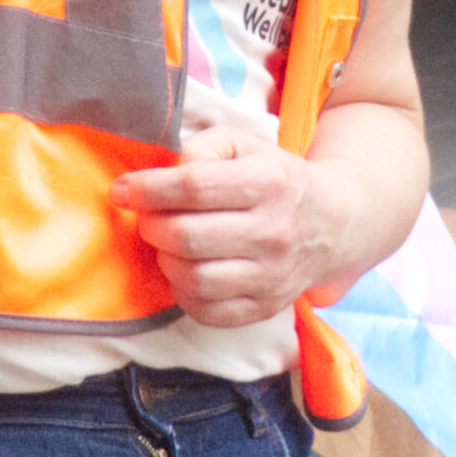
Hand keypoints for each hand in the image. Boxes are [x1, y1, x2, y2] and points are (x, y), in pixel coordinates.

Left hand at [110, 128, 357, 327]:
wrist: (334, 223)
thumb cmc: (275, 178)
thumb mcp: (244, 145)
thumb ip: (202, 147)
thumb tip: (165, 168)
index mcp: (268, 182)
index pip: (193, 187)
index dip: (147, 189)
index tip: (121, 190)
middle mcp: (274, 232)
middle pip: (187, 236)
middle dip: (151, 225)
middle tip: (146, 217)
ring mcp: (272, 276)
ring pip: (194, 278)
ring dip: (165, 259)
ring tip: (166, 244)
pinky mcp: (266, 307)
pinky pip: (208, 311)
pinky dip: (183, 292)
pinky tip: (184, 270)